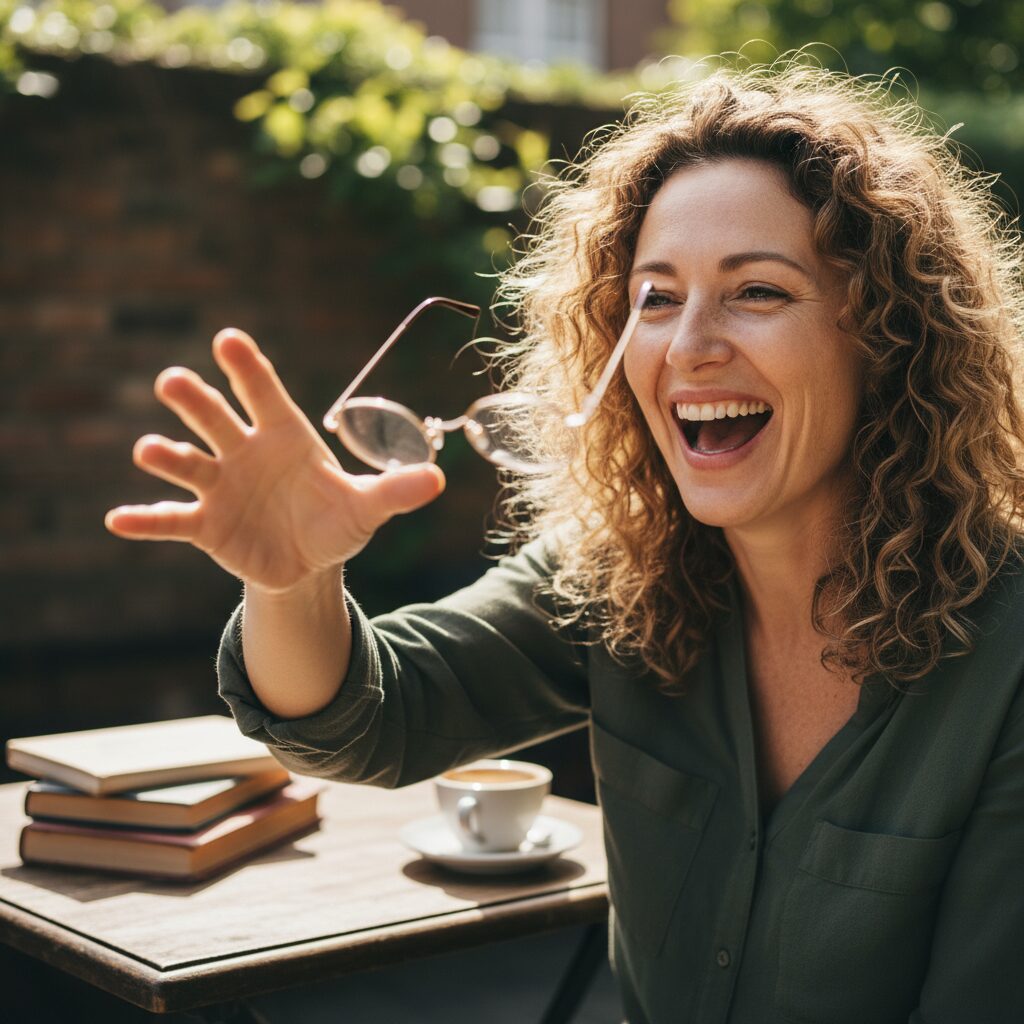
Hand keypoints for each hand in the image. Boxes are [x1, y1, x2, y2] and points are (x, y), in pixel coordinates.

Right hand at [105, 328, 444, 592]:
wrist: (310, 561)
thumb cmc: (336, 519)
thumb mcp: (368, 507)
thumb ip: (395, 490)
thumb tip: (439, 480)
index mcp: (283, 435)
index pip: (263, 393)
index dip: (247, 367)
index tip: (228, 339)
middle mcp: (244, 452)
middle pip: (215, 419)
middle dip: (195, 401)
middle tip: (174, 380)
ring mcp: (220, 487)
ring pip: (187, 464)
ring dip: (166, 456)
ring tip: (150, 451)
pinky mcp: (205, 526)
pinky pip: (171, 521)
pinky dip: (145, 520)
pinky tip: (118, 520)